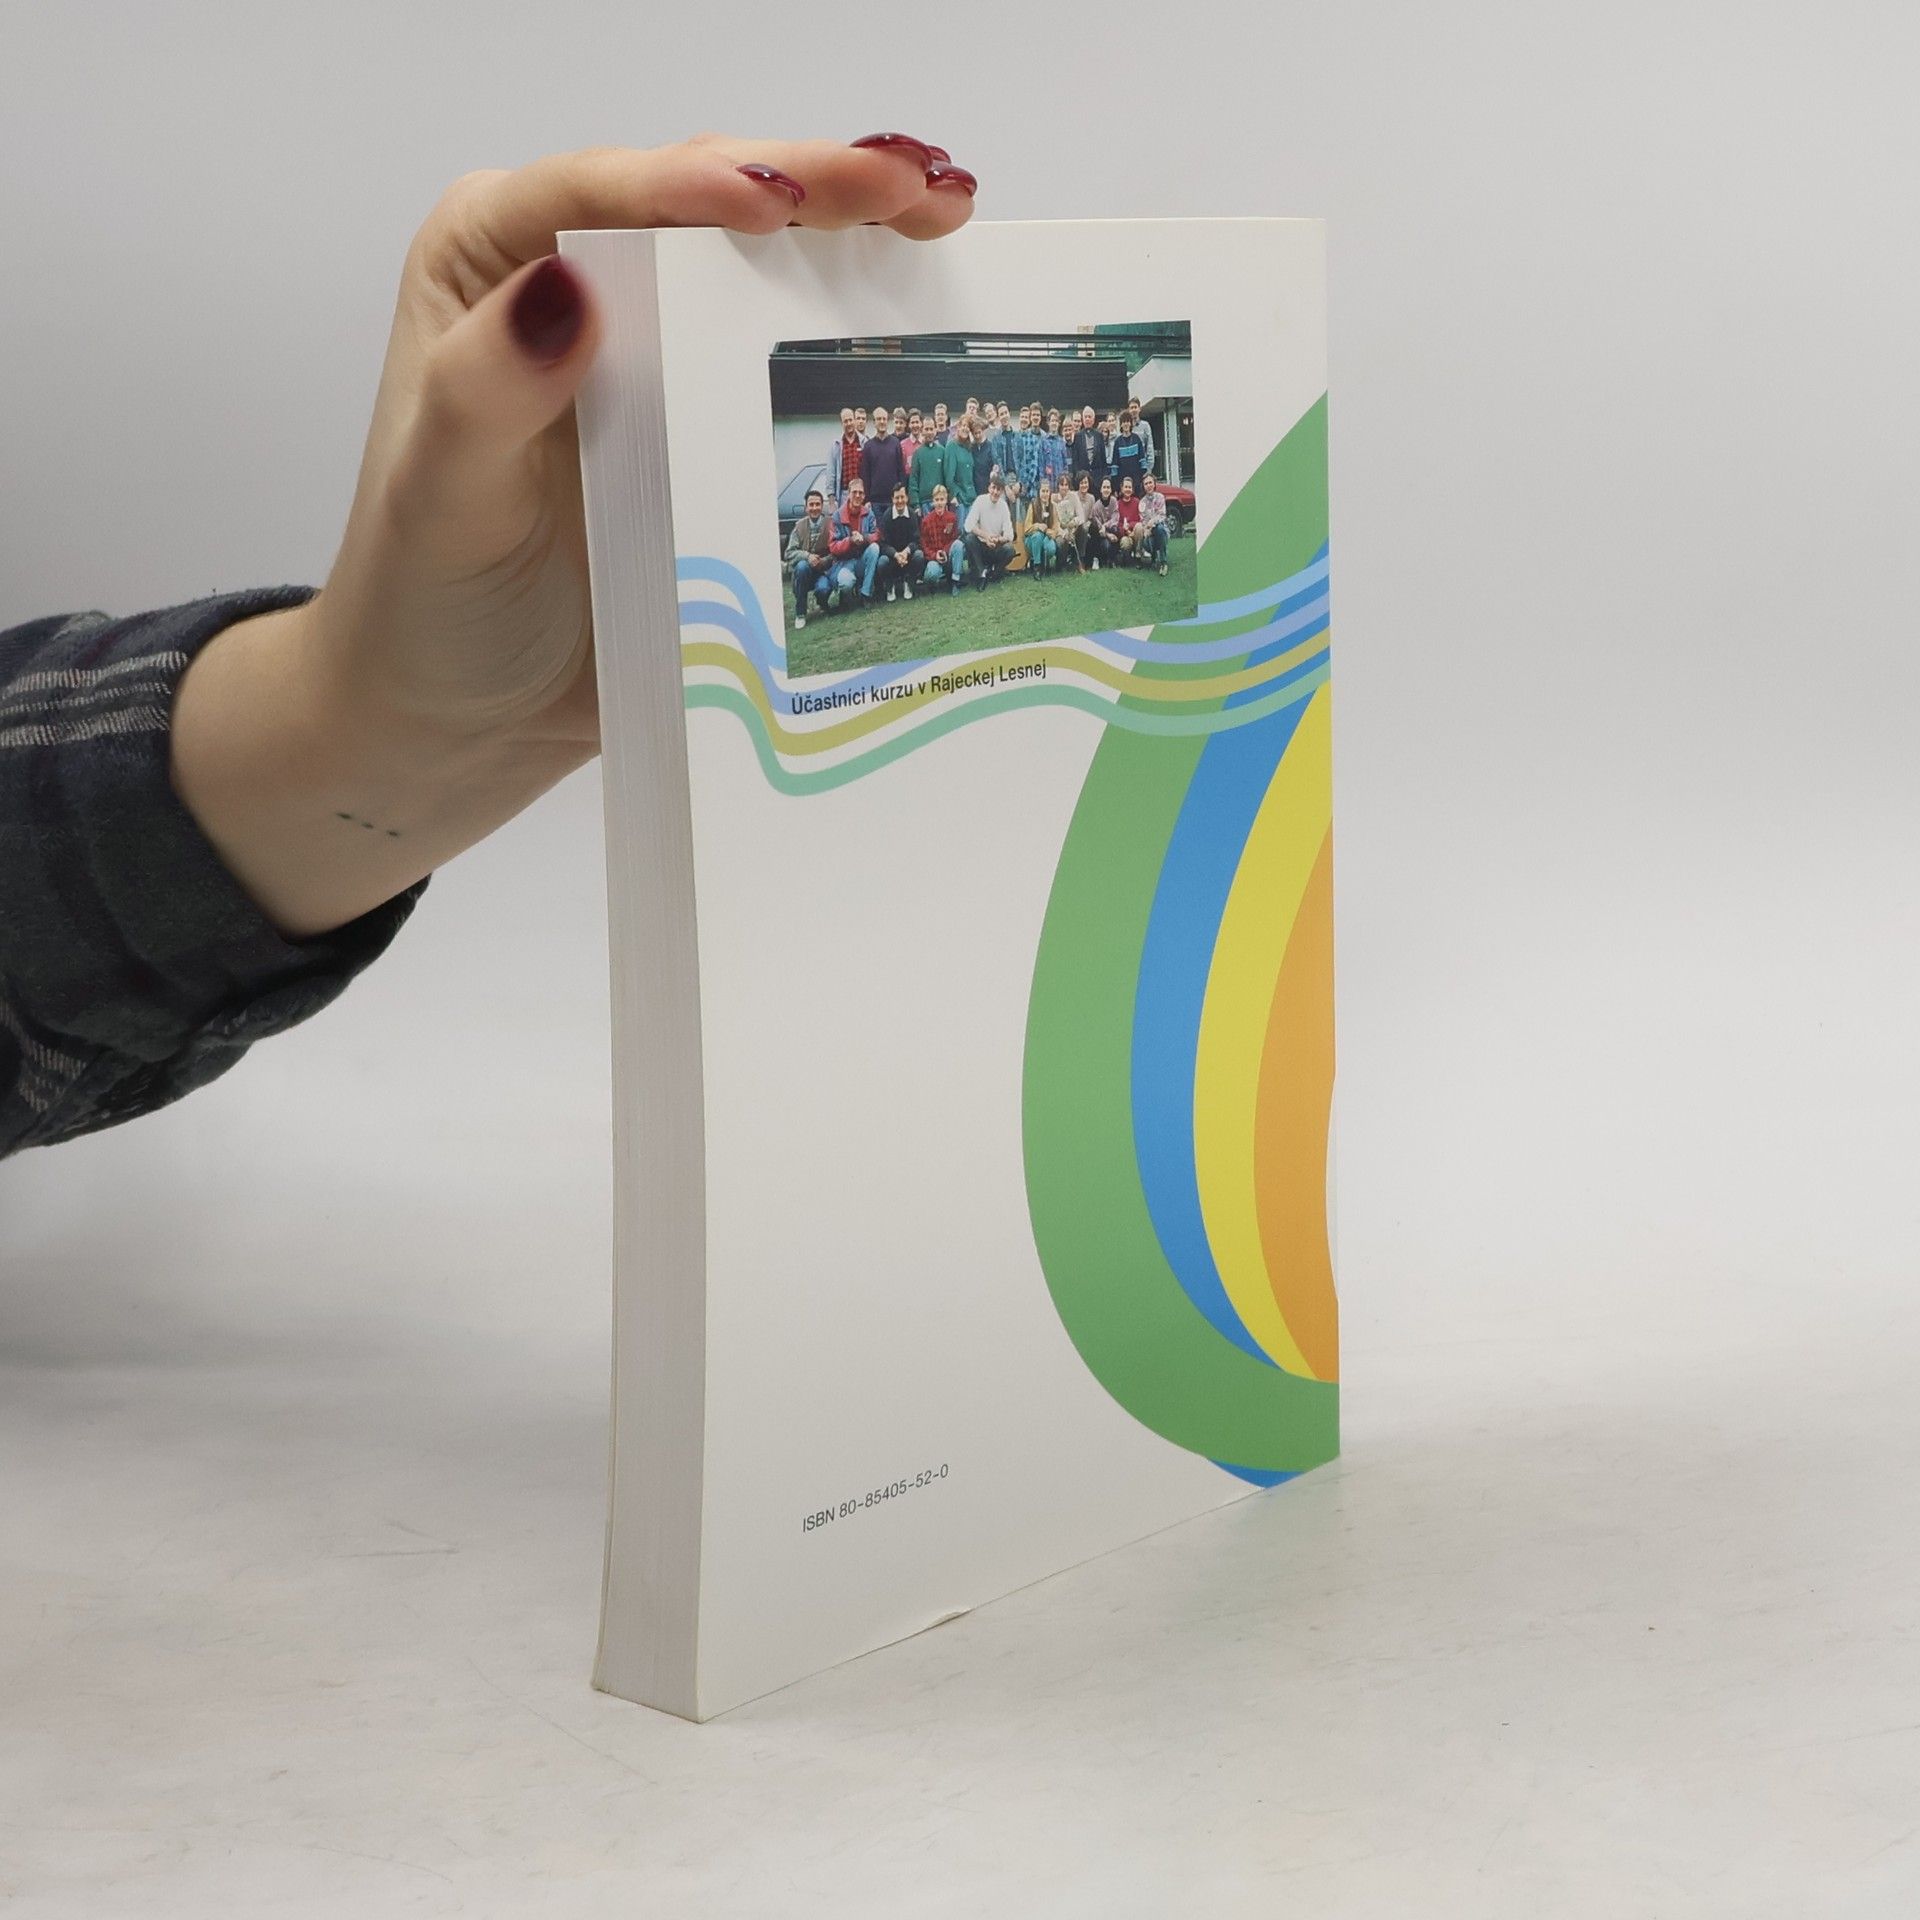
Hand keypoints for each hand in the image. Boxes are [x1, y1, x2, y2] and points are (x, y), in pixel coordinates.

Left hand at [171, 134, 973, 937]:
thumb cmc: (428, 600)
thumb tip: (564, 296)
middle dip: (816, 185)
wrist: (465, 712)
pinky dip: (861, 343)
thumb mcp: (442, 498)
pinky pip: (792, 370)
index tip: (784, 203)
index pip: (603, 194)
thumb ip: (485, 394)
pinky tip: (931, 320)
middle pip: (707, 206)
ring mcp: (658, 355)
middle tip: (916, 186)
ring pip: (765, 272)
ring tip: (946, 217)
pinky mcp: (710, 426)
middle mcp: (581, 282)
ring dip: (860, 243)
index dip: (699, 185)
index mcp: (498, 260)